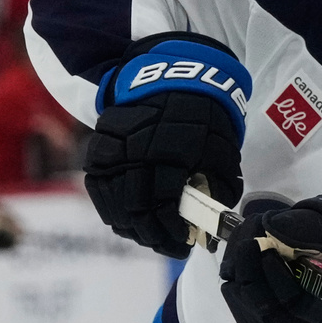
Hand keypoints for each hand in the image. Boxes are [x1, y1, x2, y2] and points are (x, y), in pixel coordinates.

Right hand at [83, 35, 250, 258]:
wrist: (176, 76)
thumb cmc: (206, 115)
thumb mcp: (222, 149)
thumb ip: (218, 187)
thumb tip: (213, 225)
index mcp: (170, 155)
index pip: (164, 208)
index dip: (172, 232)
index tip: (184, 243)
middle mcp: (136, 155)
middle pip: (134, 212)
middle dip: (153, 236)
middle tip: (170, 245)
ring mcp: (112, 152)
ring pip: (112, 204)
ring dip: (131, 227)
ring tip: (150, 236)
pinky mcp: (99, 147)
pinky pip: (99, 188)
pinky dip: (111, 208)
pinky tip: (128, 219)